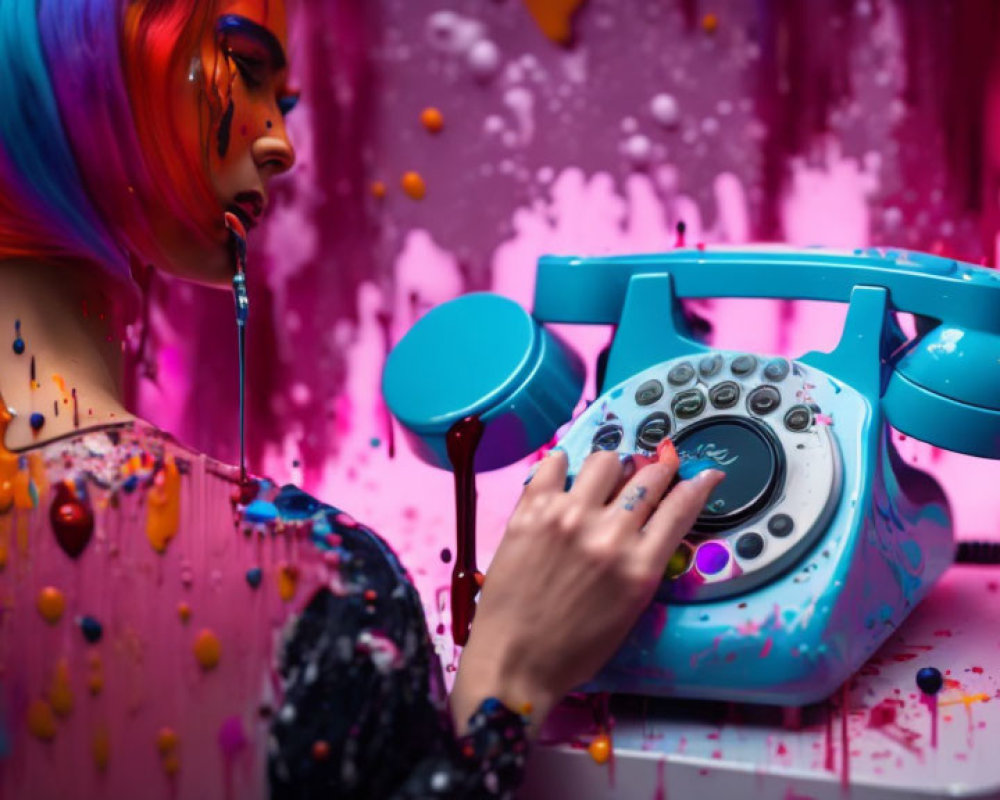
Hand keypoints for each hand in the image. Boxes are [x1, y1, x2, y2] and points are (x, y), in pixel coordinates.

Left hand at [450, 448, 724, 733]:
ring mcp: (567, 517)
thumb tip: (654, 521)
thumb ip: (645, 563)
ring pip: (605, 461)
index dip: (698, 485)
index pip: (680, 508)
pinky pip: (553, 465)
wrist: (513, 661)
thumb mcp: (629, 610)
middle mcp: (608, 534)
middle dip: (659, 470)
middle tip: (655, 470)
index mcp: (639, 567)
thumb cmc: (574, 649)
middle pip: (648, 478)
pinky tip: (564, 476)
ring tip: (604, 481)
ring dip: (612, 468)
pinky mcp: (530, 512)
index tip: (706, 473)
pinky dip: (563, 466)